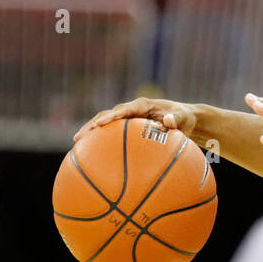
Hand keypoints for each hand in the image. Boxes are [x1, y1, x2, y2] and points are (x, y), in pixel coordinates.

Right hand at [74, 85, 199, 143]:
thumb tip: (168, 121)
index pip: (123, 110)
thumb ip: (176, 118)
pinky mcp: (128, 127)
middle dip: (92, 125)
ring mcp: (128, 119)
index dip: (110, 117)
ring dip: (92, 132)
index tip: (100, 124)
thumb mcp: (183, 117)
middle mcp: (131, 110)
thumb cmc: (185, 117)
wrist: (185, 118)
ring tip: (77, 144)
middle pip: (107, 116)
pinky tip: (93, 155)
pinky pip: (113, 134)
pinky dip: (103, 142)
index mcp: (142, 105)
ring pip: (106, 124)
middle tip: (79, 137)